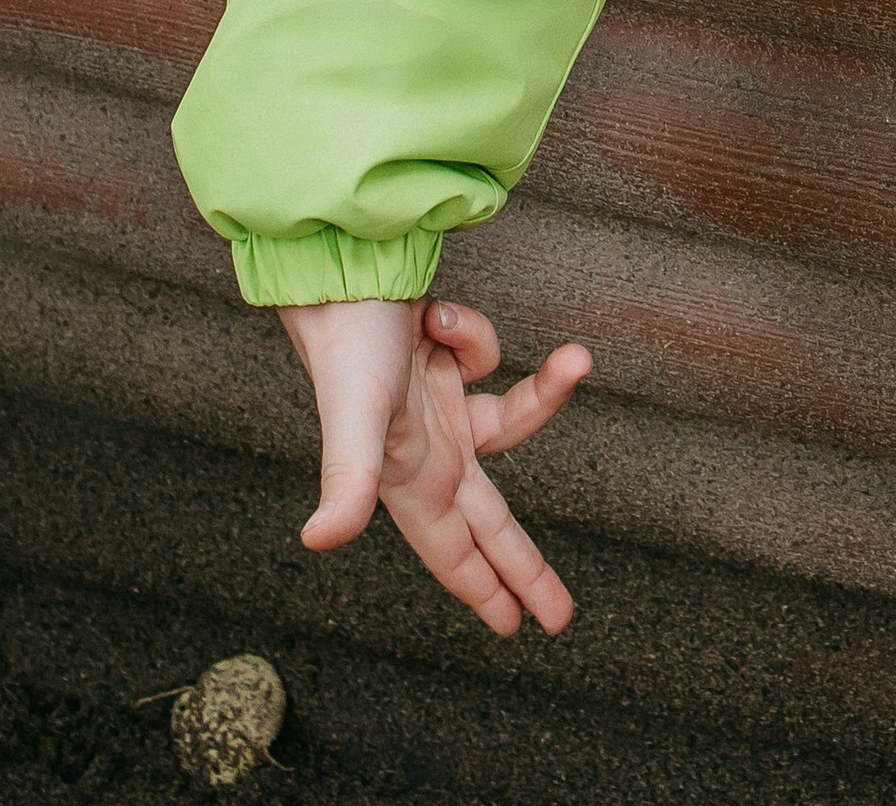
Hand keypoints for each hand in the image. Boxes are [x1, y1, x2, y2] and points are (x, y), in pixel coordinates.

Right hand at [279, 294, 590, 634]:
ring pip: (511, 420)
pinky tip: (438, 318)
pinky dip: (472, 335)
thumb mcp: (353, 416)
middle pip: (490, 520)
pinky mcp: (446, 359)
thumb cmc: (346, 342)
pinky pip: (486, 355)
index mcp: (409, 479)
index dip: (484, 591)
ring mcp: (440, 406)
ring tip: (574, 360)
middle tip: (561, 615)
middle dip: (523, 566)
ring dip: (547, 392)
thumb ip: (347, 481)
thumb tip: (321, 541)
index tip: (515, 630)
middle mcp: (428, 451)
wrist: (345, 264)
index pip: (455, 551)